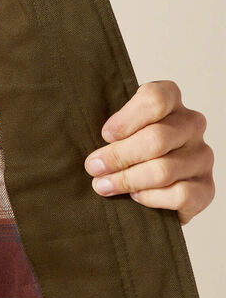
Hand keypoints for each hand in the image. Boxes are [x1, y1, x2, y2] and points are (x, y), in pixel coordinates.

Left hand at [83, 80, 214, 224]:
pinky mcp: (206, 187)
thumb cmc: (124, 149)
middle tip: (93, 168)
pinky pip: (180, 194)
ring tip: (103, 186)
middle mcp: (191, 124)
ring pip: (164, 169)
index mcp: (170, 101)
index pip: (155, 99)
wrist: (146, 185)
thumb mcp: (114, 131)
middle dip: (118, 156)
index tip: (105, 135)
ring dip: (127, 180)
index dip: (126, 120)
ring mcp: (202, 155)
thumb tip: (91, 155)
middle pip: (156, 138)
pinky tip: (135, 197)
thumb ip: (107, 133)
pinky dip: (151, 198)